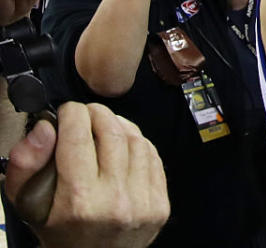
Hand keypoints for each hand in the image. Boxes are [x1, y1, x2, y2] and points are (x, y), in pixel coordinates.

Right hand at [4, 102, 168, 247]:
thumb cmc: (58, 233)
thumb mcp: (28, 204)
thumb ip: (25, 165)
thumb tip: (45, 127)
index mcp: (79, 202)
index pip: (78, 138)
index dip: (72, 114)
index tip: (67, 111)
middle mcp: (115, 201)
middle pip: (112, 133)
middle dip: (97, 113)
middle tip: (86, 112)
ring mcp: (142, 204)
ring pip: (137, 140)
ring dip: (120, 124)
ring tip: (105, 125)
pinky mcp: (160, 205)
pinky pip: (153, 157)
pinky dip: (139, 143)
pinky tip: (125, 144)